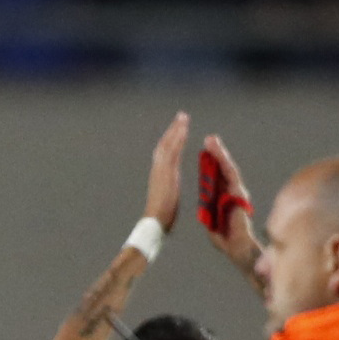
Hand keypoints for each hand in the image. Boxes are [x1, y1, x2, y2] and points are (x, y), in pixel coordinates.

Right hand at [143, 111, 187, 231]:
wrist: (154, 222)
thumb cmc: (160, 218)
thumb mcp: (165, 202)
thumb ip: (167, 193)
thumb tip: (168, 196)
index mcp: (160, 176)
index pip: (165, 154)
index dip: (170, 141)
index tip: (177, 131)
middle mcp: (158, 169)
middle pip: (165, 144)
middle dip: (173, 129)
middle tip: (181, 116)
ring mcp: (161, 169)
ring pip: (168, 143)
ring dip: (176, 128)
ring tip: (184, 116)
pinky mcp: (166, 171)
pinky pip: (173, 150)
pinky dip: (178, 138)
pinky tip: (184, 129)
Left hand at [196, 134, 258, 274]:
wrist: (236, 247)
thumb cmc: (225, 237)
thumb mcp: (212, 219)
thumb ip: (211, 209)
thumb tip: (207, 203)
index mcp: (223, 196)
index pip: (215, 177)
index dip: (210, 164)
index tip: (203, 152)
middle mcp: (231, 191)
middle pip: (221, 168)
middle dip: (215, 153)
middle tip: (209, 138)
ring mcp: (236, 191)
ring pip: (227, 168)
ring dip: (219, 153)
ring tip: (212, 140)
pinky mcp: (238, 194)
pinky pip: (230, 176)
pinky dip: (224, 164)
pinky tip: (219, 154)